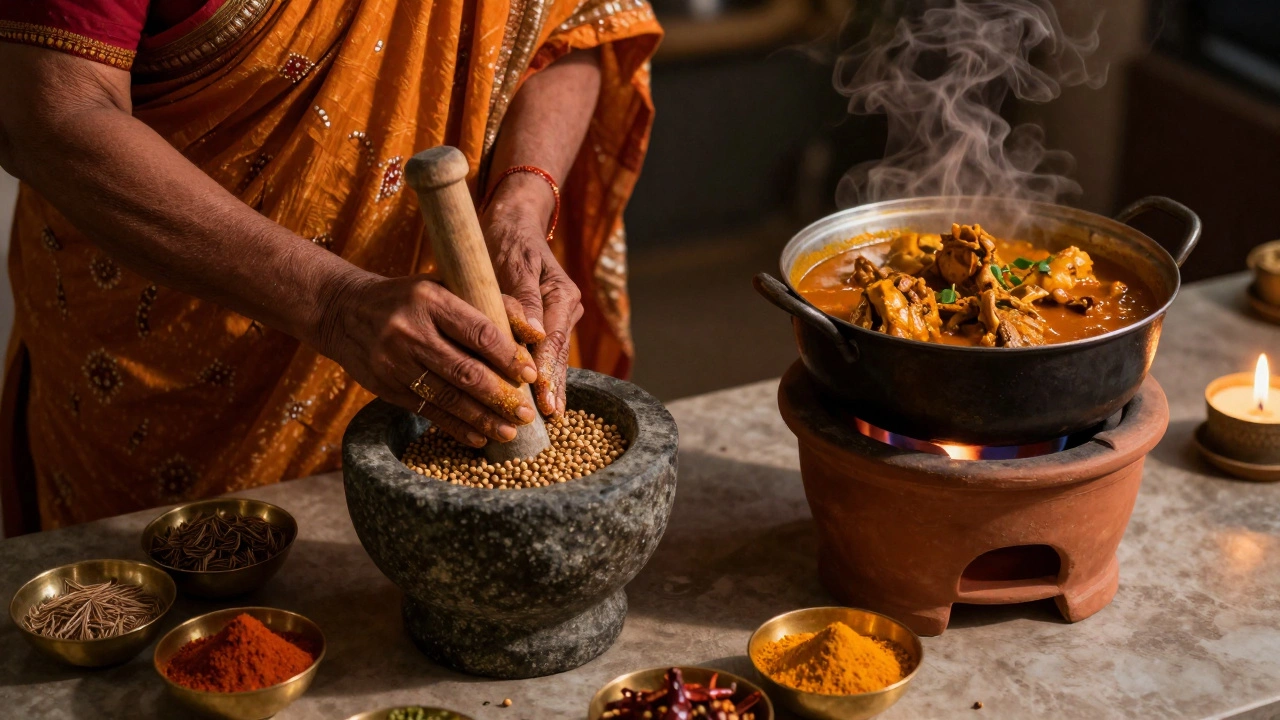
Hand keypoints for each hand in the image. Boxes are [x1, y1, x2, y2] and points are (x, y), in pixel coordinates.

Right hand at [314, 270, 539, 447]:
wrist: (343, 311)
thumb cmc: (409, 298)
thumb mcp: (445, 286)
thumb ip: (493, 304)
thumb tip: (537, 332)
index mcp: (430, 299)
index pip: (479, 332)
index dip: (508, 356)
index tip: (530, 375)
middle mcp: (410, 331)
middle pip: (464, 371)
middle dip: (500, 396)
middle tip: (526, 414)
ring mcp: (394, 361)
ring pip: (447, 396)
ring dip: (482, 418)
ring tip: (509, 432)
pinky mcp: (385, 386)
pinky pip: (426, 410)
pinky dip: (455, 426)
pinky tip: (478, 437)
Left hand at [483, 174, 582, 417]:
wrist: (512, 221)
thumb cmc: (506, 238)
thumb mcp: (511, 262)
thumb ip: (522, 297)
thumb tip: (533, 332)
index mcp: (562, 294)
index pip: (553, 339)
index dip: (546, 369)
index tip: (540, 394)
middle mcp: (566, 308)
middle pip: (558, 354)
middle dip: (552, 386)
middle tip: (547, 417)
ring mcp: (559, 317)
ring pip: (554, 357)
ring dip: (550, 386)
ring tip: (547, 417)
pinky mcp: (547, 323)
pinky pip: (545, 353)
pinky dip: (541, 375)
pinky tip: (541, 400)